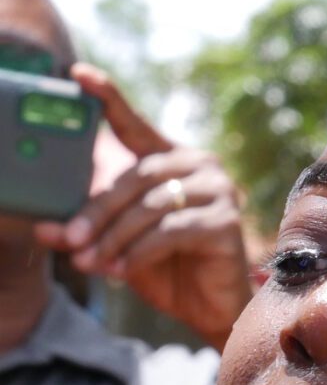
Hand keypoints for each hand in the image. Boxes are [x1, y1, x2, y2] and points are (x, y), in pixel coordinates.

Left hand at [34, 65, 251, 349]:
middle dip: (99, 211)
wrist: (212, 310)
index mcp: (173, 158)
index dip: (108, 98)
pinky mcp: (226, 223)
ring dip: (116, 237)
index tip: (79, 74)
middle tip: (71, 238)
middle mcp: (201, 165)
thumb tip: (42, 229)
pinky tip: (124, 271)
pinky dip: (142, 252)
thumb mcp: (121, 244)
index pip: (136, 125)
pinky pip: (171, 232)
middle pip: (136, 177)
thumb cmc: (169, 270)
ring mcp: (218, 191)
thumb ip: (89, 232)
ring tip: (93, 263)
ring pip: (151, 207)